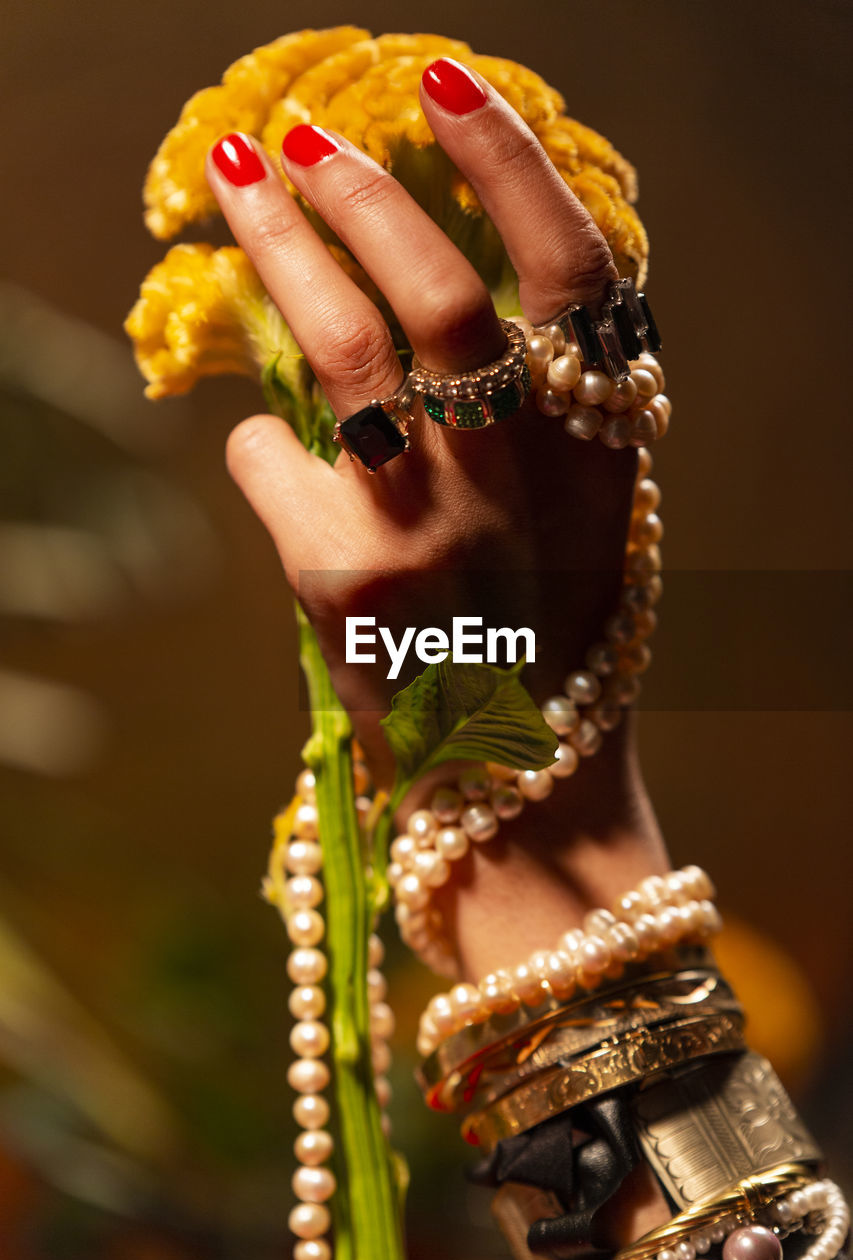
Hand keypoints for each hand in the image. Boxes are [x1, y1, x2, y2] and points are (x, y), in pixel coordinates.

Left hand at [207, 57, 668, 974]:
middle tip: (302, 141)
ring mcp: (435, 531)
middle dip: (363, 195)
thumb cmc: (550, 639)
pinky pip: (272, 463)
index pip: (576, 273)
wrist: (522, 788)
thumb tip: (425, 308)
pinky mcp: (348, 584)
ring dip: (285, 255)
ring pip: (345, 355)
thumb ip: (537, 419)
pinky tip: (268, 447)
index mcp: (602, 449)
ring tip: (245, 191)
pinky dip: (259, 442)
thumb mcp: (582, 517)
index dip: (511, 165)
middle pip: (441, 296)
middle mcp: (527, 480)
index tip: (447, 84)